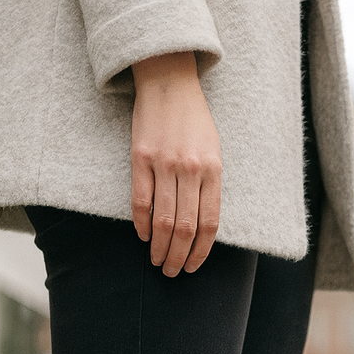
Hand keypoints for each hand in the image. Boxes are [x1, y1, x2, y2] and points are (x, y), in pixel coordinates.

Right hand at [131, 52, 221, 276]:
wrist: (169, 81)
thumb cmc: (194, 119)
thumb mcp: (213, 150)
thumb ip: (209, 184)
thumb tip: (201, 224)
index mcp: (212, 169)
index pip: (209, 223)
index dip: (201, 251)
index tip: (193, 267)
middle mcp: (189, 169)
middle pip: (185, 228)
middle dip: (179, 257)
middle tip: (171, 272)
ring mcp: (164, 164)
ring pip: (163, 220)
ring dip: (160, 247)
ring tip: (157, 261)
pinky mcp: (140, 158)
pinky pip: (140, 201)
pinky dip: (142, 224)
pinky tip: (144, 236)